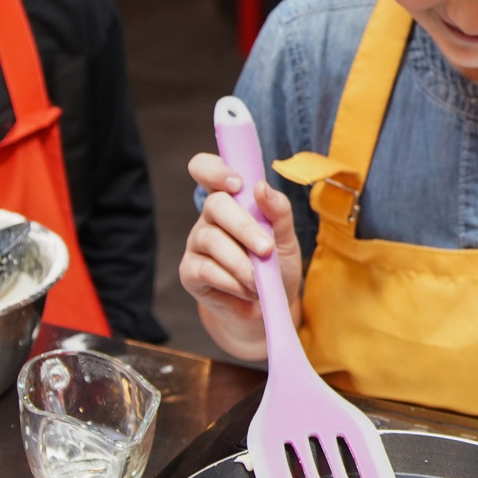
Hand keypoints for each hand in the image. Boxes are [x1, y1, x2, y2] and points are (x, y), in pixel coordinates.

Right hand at [178, 151, 305, 363]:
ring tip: (259, 279)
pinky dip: (232, 281)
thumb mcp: (287, 238)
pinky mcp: (190, 272)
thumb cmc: (276, 266)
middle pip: (215, 205)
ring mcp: (197, 244)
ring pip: (212, 240)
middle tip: (266, 249)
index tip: (237, 184)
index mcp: (231, 200)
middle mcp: (209, 217)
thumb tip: (261, 187)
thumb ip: (278, 211)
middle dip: (244, 227)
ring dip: (241, 262)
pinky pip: (206, 270)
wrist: (269, 308)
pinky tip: (246, 289)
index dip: (215, 170)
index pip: (206, 169)